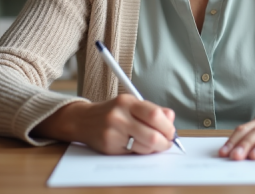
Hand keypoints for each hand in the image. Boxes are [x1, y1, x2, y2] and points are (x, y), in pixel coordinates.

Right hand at [32, 94, 176, 154]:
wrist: (83, 120)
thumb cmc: (113, 112)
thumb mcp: (131, 104)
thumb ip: (153, 110)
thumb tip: (171, 119)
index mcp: (127, 102)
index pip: (155, 115)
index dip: (168, 127)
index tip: (171, 132)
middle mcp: (119, 116)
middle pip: (152, 135)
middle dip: (165, 142)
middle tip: (167, 143)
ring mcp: (113, 132)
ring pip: (145, 147)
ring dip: (155, 149)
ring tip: (154, 145)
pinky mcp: (109, 146)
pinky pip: (133, 152)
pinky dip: (141, 151)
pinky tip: (138, 146)